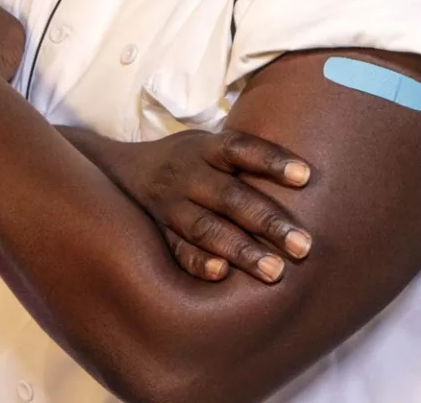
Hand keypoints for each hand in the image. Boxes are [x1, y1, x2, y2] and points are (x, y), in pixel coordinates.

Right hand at [59, 126, 312, 284]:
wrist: (113, 171)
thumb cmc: (184, 162)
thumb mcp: (206, 145)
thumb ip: (243, 159)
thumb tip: (307, 174)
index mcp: (203, 149)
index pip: (240, 149)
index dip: (271, 161)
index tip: (306, 176)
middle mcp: (186, 175)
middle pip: (230, 196)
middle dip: (268, 222)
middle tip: (304, 246)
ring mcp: (168, 205)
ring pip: (206, 227)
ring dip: (241, 250)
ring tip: (274, 272)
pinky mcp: (156, 232)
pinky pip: (176, 249)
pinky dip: (196, 262)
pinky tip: (219, 274)